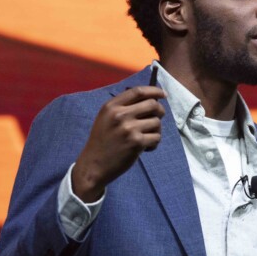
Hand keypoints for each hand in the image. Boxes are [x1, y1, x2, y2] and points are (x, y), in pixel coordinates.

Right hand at [72, 86, 165, 201]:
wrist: (94, 165)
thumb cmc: (102, 141)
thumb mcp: (105, 118)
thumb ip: (123, 107)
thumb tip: (150, 100)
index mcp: (112, 106)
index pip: (138, 91)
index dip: (154, 91)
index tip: (162, 95)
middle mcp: (120, 114)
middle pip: (152, 104)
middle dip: (160, 111)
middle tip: (157, 119)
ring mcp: (129, 128)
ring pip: (157, 122)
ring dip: (156, 130)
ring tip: (146, 138)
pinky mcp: (136, 143)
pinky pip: (156, 137)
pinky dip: (154, 143)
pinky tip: (145, 148)